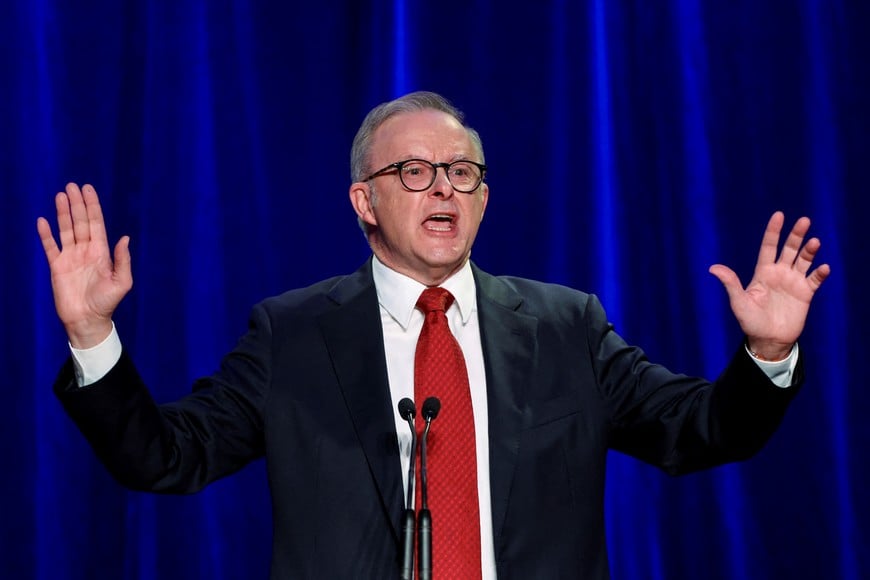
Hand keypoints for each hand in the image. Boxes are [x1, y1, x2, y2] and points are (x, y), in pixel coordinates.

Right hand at [36, 183, 132, 347]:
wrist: (88, 320)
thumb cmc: (107, 303)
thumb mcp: (122, 282)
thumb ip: (123, 260)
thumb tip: (124, 237)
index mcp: (102, 252)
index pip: (96, 224)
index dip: (92, 207)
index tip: (88, 190)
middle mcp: (86, 251)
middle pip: (80, 222)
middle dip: (77, 204)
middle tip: (72, 186)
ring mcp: (71, 258)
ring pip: (66, 230)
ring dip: (63, 213)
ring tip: (60, 195)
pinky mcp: (57, 267)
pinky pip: (50, 247)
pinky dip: (46, 234)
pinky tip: (42, 221)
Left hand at [709, 212, 829, 360]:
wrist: (768, 340)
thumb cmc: (750, 321)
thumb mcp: (738, 302)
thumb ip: (730, 283)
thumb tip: (713, 268)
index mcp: (763, 272)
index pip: (768, 247)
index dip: (773, 231)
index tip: (779, 215)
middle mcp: (779, 274)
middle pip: (789, 249)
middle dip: (796, 235)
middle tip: (804, 220)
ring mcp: (793, 282)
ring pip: (804, 261)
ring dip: (810, 251)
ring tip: (815, 242)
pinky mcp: (805, 294)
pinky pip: (815, 280)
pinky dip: (820, 273)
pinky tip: (823, 268)